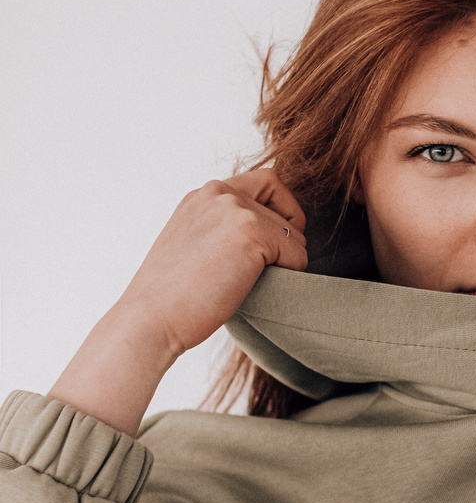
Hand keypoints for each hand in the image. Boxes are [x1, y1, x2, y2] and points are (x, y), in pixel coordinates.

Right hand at [114, 171, 306, 356]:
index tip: (276, 240)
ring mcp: (234, 209)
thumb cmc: (174, 298)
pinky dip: (290, 276)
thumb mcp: (196, 246)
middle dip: (286, 242)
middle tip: (268, 270)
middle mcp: (219, 193)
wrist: (151, 320)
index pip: (267, 182)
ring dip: (286, 262)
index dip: (282, 209)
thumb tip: (272, 236)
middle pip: (285, 207)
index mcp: (204, 195)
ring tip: (252, 284)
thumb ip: (225, 230)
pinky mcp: (250, 231)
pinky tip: (258, 290)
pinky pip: (298, 254)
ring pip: (295, 234)